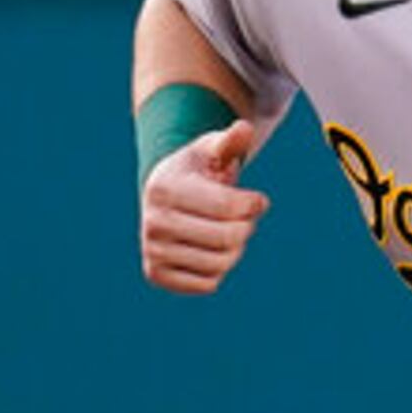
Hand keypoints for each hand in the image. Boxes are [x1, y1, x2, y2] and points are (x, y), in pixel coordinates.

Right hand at [138, 117, 267, 292]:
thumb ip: (230, 140)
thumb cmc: (194, 170)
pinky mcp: (156, 275)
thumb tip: (245, 128)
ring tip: (229, 233)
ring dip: (236, 250)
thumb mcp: (211, 150)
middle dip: (246, 227)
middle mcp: (153, 222)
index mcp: (165, 189)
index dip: (253, 204)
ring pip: (220, 264)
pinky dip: (219, 269)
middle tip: (245, 218)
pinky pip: (208, 284)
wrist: (163, 197)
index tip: (259, 200)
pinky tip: (211, 250)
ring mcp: (151, 251)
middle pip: (228, 238)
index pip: (228, 208)